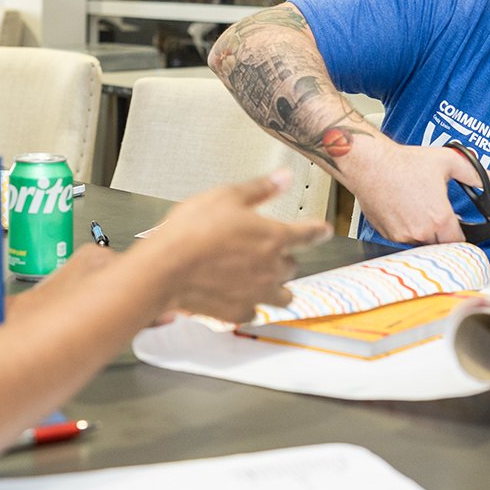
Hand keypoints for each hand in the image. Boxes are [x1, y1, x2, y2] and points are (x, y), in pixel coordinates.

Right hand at [145, 170, 331, 322]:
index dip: (318, 231)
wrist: (165, 270)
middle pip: (292, 265)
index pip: (309, 234)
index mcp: (274, 237)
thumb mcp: (226, 196)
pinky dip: (250, 304)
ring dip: (275, 286)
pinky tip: (236, 296)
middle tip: (263, 252)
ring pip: (282, 294)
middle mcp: (272, 268)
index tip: (324, 231)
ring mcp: (258, 293)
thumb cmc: (192, 231)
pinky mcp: (239, 312)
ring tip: (259, 279)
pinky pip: (255, 311)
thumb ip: (260, 188)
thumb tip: (285, 176)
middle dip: (283, 258)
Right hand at [348, 139, 489, 244]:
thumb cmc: (405, 162)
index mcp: (440, 218)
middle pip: (441, 244)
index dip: (464, 236)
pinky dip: (407, 229)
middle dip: (444, 233)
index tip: (463, 230)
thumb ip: (476, 174)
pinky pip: (403, 238)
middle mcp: (421, 231)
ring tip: (420, 209)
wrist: (369, 165)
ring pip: (421, 242)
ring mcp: (402, 235)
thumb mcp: (448, 161)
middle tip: (441, 217)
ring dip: (425, 232)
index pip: (460, 242)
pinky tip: (404, 210)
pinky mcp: (387, 234)